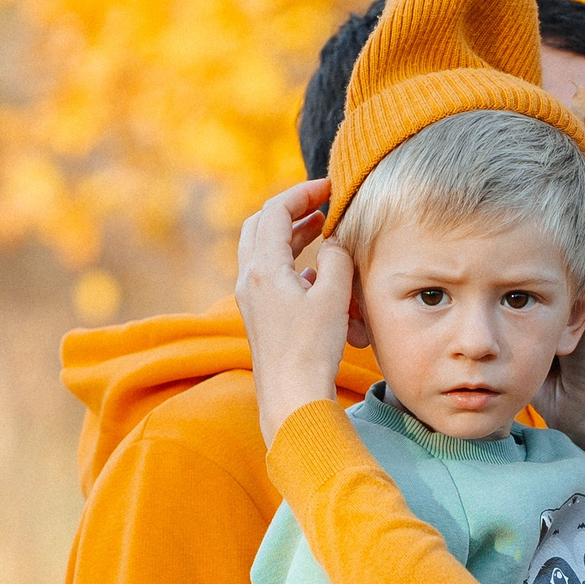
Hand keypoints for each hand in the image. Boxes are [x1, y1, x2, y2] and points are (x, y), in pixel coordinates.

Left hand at [235, 179, 354, 446]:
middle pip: (260, 226)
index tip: (329, 187)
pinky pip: (270, 277)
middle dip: (290, 211)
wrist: (291, 397)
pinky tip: (315, 273)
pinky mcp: (260, 318)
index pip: (275, 211)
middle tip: (320, 205)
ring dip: (290, 236)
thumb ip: (335, 258)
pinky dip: (291, 263)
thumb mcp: (332, 296)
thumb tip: (333, 242)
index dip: (302, 193)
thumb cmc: (311, 349)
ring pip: (264, 252)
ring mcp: (251, 300)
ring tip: (320, 230)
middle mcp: (249, 279)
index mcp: (263, 267)